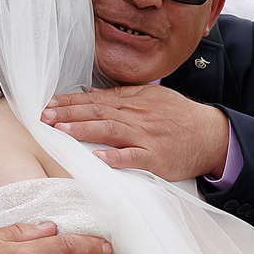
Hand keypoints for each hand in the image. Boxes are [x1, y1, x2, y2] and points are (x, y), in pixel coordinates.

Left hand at [41, 86, 232, 183]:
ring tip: (62, 132)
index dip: (69, 102)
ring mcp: (145, 137)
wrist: (211, 133)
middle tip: (43, 118)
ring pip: (111, 131)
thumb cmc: (179, 116)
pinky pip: (134, 157)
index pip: (94, 100)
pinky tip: (98, 159)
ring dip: (85, 131)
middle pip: (96, 113)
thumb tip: (92, 94)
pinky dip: (116, 158)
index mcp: (132, 103)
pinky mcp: (156, 158)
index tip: (46, 105)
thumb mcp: (151, 97)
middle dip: (68, 115)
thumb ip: (122, 96)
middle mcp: (135, 117)